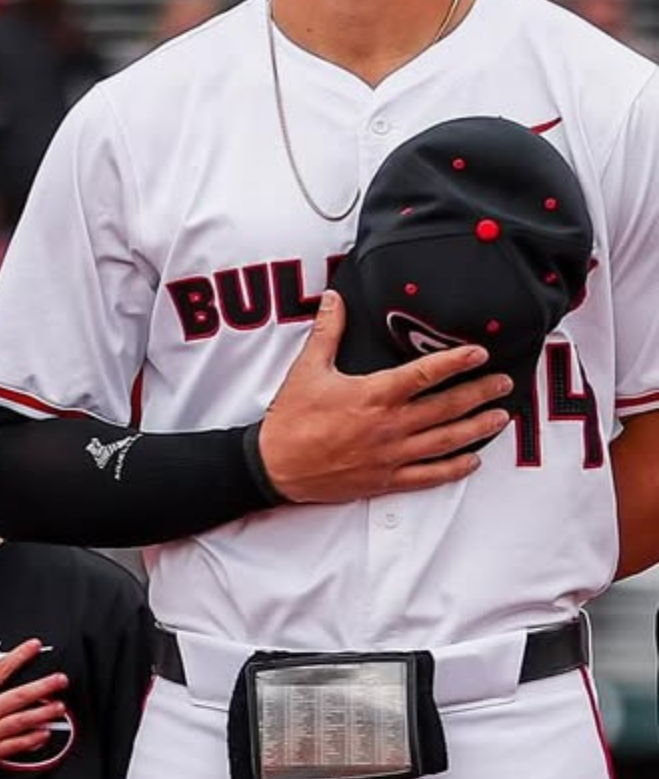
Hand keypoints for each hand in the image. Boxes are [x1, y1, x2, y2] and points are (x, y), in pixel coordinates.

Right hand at [0, 640, 68, 778]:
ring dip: (45, 713)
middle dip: (44, 686)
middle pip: (20, 696)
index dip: (19, 655)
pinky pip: (15, 746)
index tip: (34, 647)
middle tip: (61, 679)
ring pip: (23, 721)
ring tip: (60, 707)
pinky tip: (44, 734)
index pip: (0, 670)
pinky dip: (32, 740)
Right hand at [256, 292, 513, 503]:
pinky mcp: (384, 478)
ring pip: (445, 440)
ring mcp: (390, 454)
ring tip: (499, 417)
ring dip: (476, 427)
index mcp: (375, 395)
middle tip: (504, 383)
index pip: (426, 373)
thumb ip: (328, 333)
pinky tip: (472, 461)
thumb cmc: (290, 420)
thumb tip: (335, 299)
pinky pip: (428, 475)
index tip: (479, 352)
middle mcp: (389, 425)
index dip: (456, 360)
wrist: (274, 466)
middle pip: (447, 406)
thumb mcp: (307, 370)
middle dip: (480, 393)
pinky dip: (454, 469)